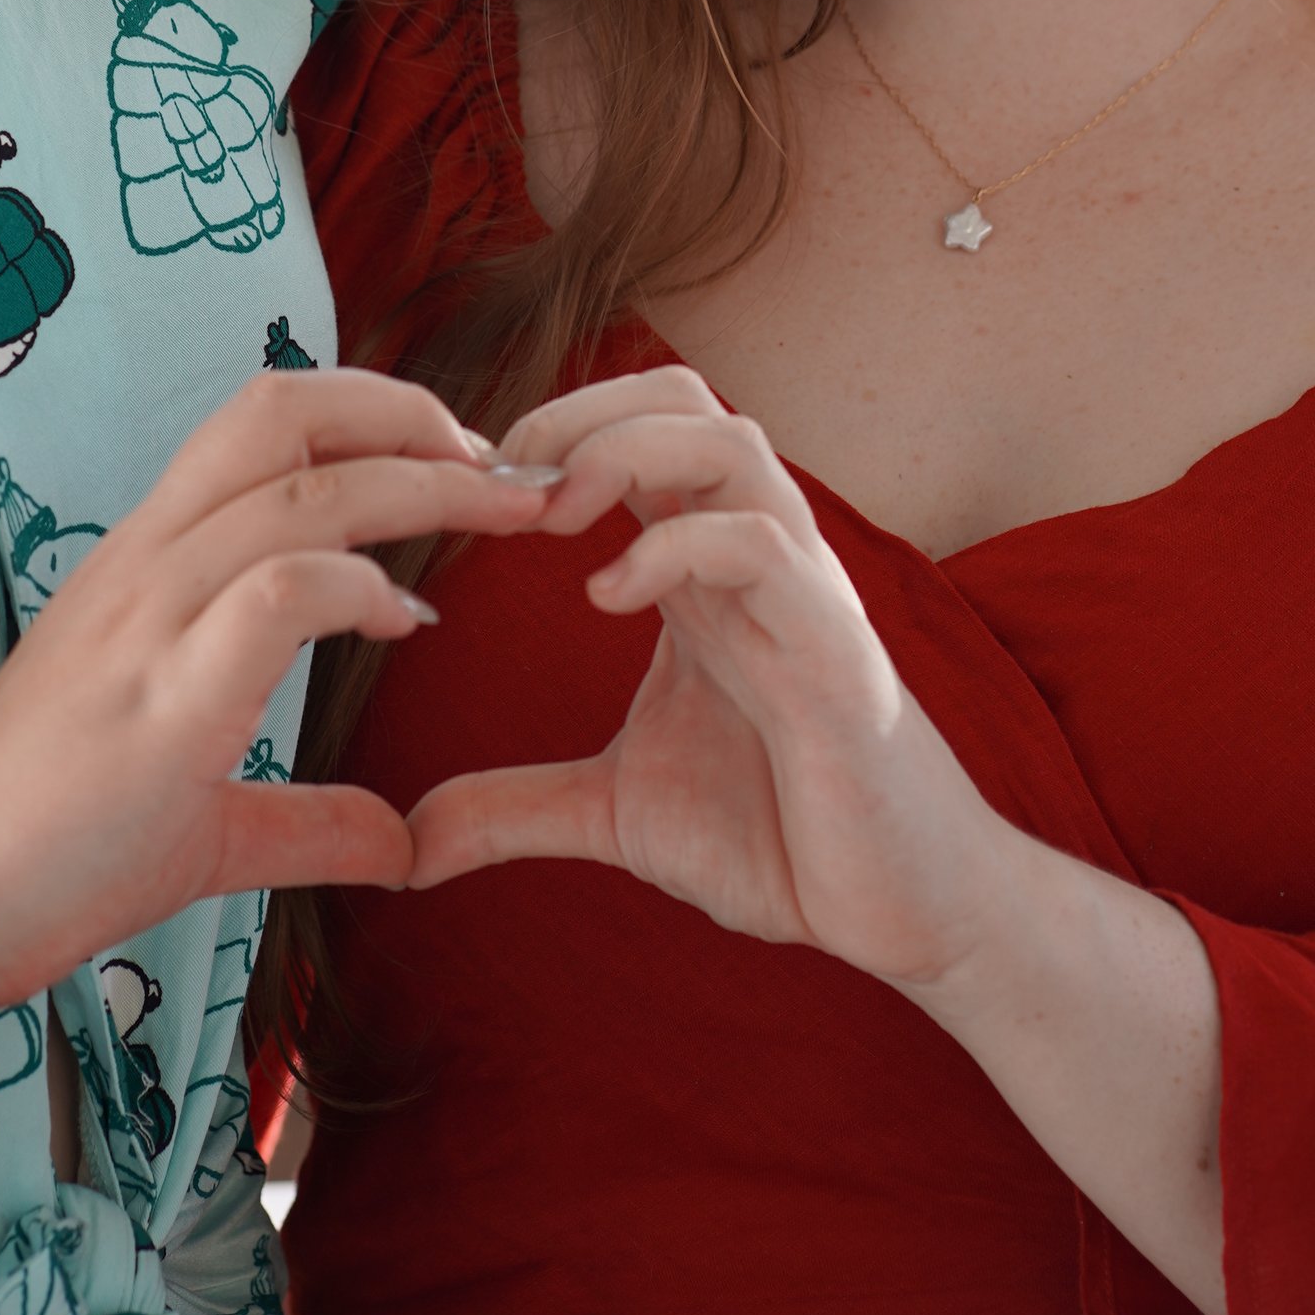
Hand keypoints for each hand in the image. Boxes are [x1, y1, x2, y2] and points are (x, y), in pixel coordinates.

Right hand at [0, 367, 554, 1008]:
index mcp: (149, 563)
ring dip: (418, 483)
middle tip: (501, 464)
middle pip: (283, 412)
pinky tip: (404, 619)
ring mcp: (148, 619)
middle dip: (408, 415)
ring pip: (298, 487)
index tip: (454, 462)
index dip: (368, 415)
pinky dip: (356, 584)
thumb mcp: (210, 826)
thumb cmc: (56, 851)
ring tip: (500, 508)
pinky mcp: (161, 695)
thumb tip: (403, 845)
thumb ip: (309, 818)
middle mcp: (147, 562)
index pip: (260, 422)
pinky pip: (276, 591)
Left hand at [403, 367, 1009, 987]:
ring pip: (729, 440)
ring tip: (553, 517)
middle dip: (579, 410)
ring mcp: (800, 594)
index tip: (467, 495)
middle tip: (502, 481)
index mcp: (701, 572)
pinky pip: (760, 543)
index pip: (637, 427)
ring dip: (624, 452)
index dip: (550, 430)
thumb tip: (409, 843)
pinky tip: (609, 598)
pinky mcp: (832, 652)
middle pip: (681, 397)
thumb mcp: (617, 814)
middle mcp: (753, 558)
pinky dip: (675, 546)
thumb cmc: (779, 839)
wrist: (905, 916)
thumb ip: (517, 808)